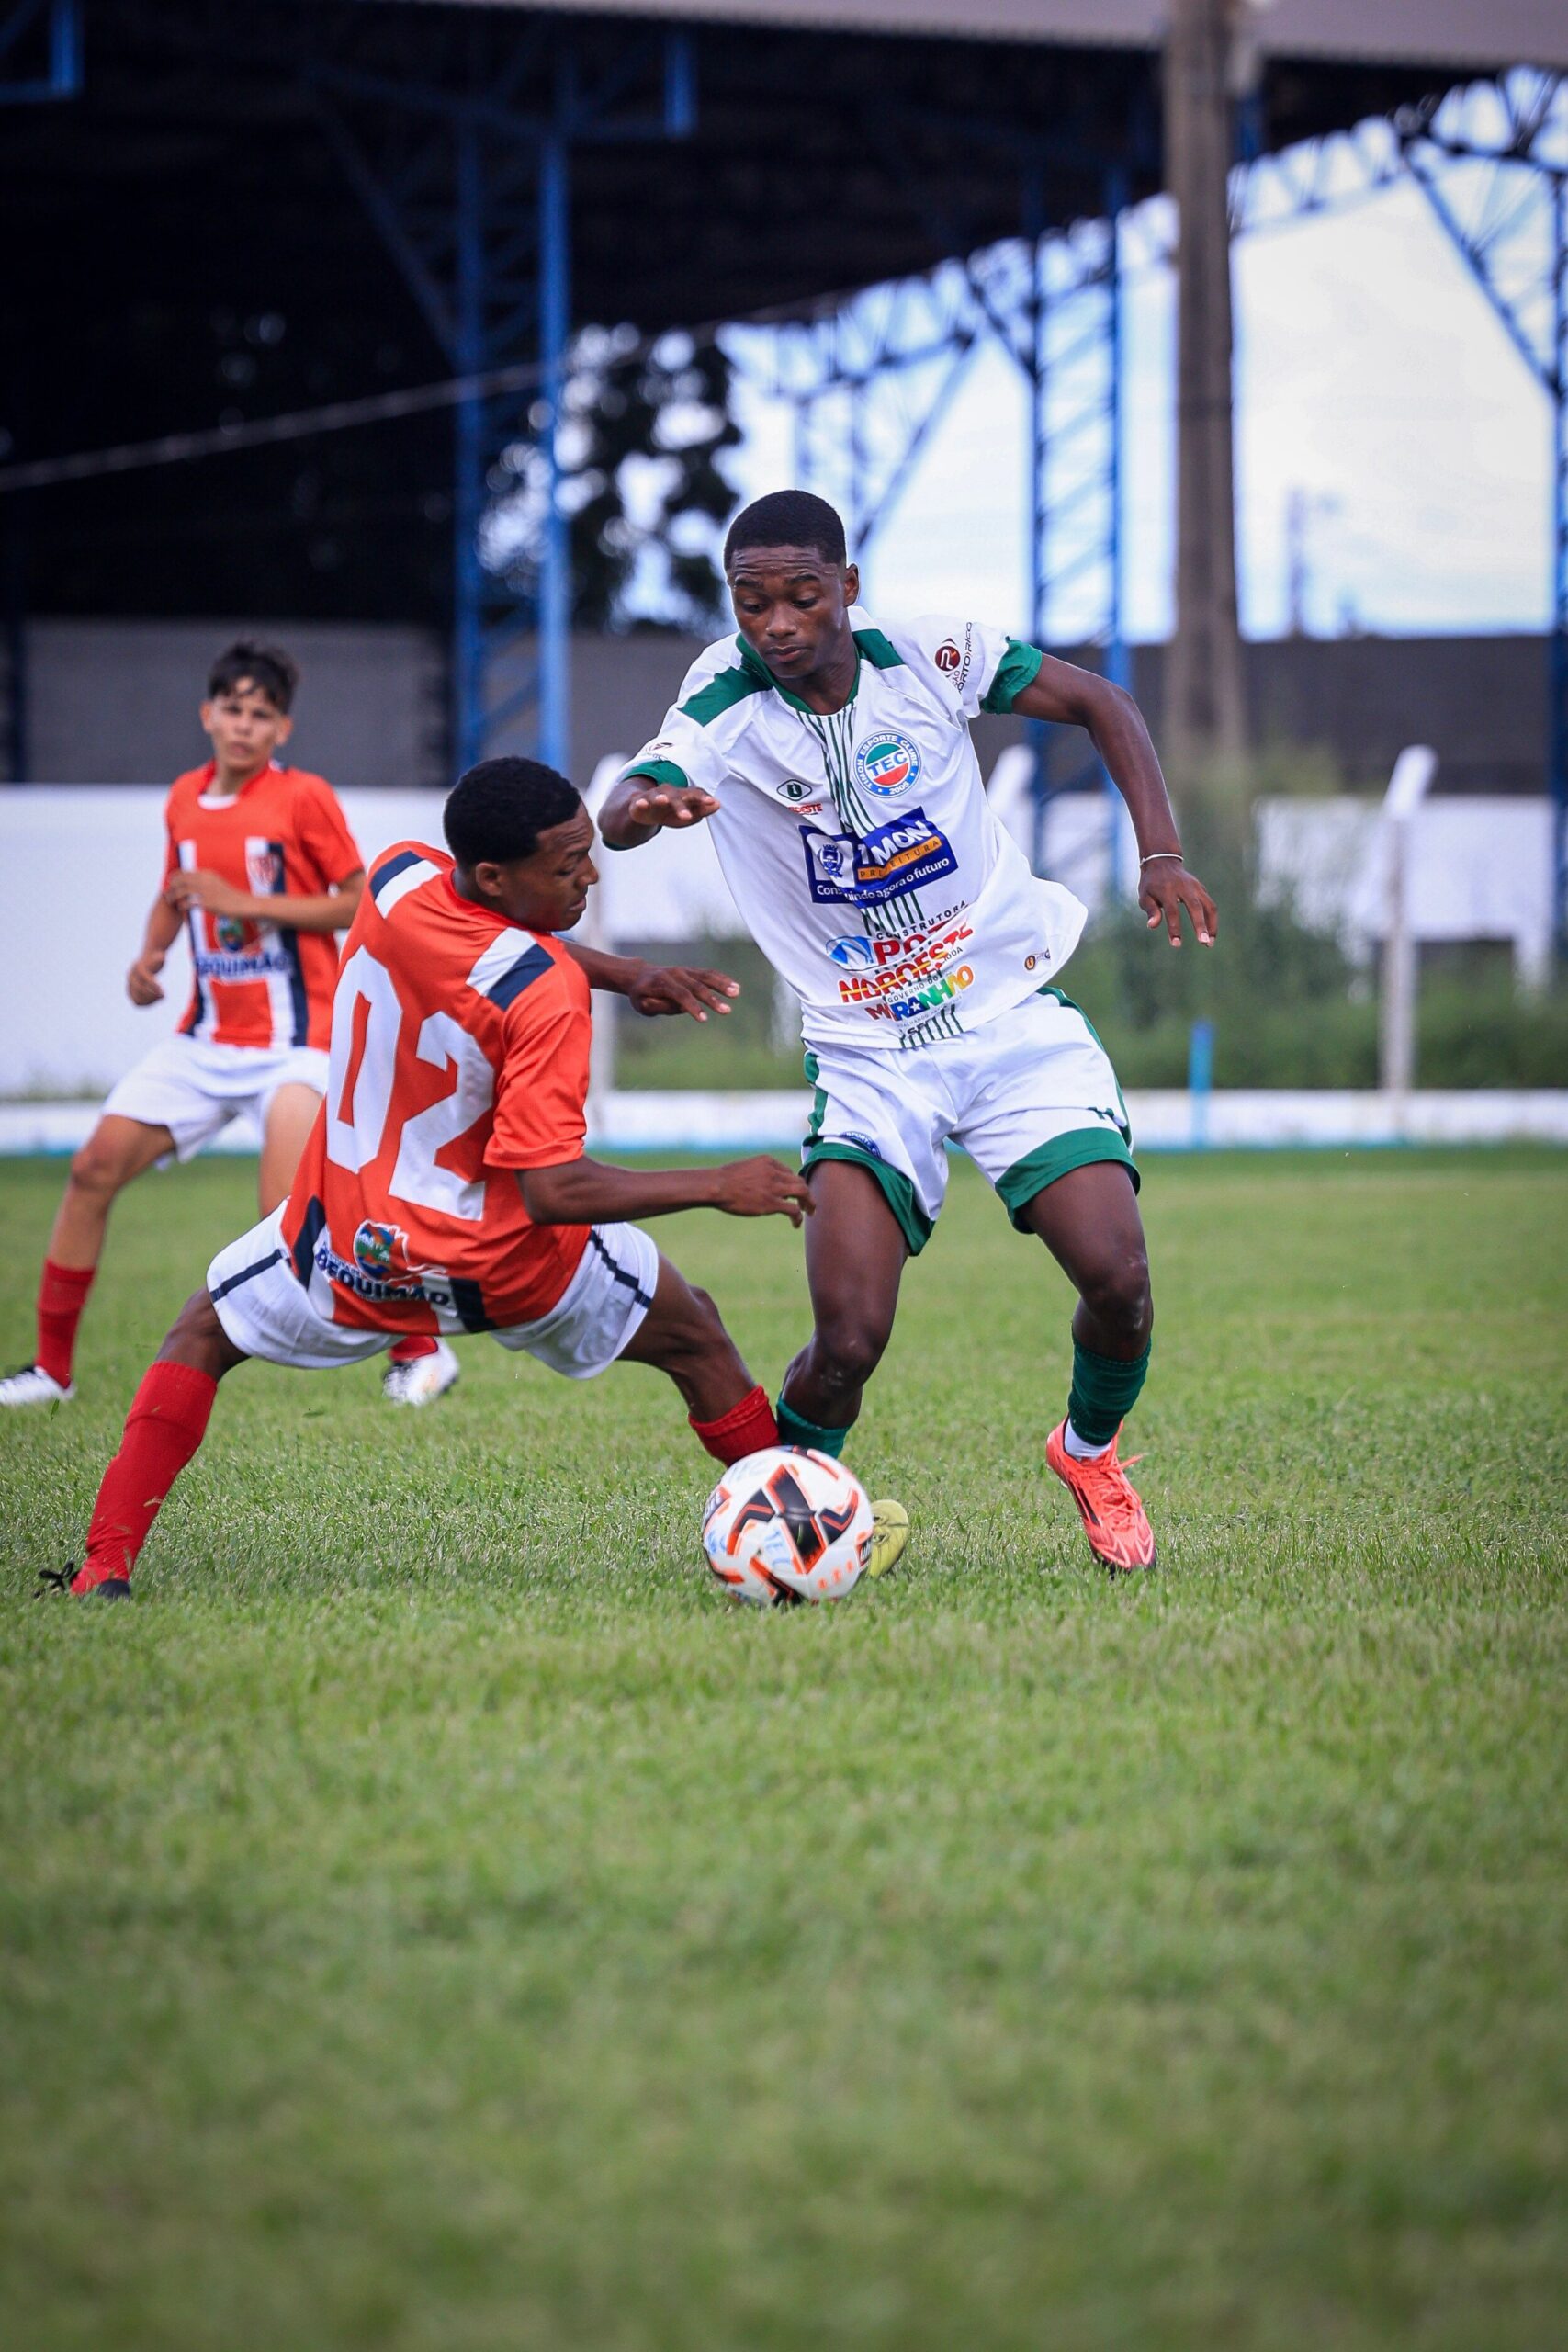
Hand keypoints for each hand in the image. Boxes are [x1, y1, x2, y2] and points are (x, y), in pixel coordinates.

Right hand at [126, 950, 165, 1005]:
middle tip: (164, 996)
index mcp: (137, 967)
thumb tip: (162, 958)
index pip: (144, 978)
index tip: (163, 991)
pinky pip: (137, 1002)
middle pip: (139, 989)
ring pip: (136, 998)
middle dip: (152, 994)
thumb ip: (160, 958)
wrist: (146, 962)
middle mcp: (131, 977)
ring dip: (149, 1001)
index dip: (153, 986)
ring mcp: (129, 985)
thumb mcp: (159, 957)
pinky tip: (156, 1000)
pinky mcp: (131, 992)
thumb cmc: (155, 960)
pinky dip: (146, 1004)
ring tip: (161, 997)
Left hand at [164, 868, 252, 917]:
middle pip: (180, 880)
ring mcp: (206, 891)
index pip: (184, 872)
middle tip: (167, 894)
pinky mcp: (207, 902)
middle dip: (171, 887)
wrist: (244, 904)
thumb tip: (193, 883)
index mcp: (206, 874)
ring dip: (173, 897)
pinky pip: (188, 903)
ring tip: (171, 902)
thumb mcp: (217, 883)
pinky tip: (182, 909)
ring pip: (182, 891)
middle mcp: (205, 880)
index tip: (170, 884)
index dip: (174, 877)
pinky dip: (182, 906)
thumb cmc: (230, 896)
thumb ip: (205, 882)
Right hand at [625, 784, 719, 831]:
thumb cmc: (671, 812)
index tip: (711, 803)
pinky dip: (640, 803)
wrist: (646, 811)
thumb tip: (718, 804)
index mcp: (683, 796)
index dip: (702, 798)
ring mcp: (654, 797)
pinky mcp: (639, 802)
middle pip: (677, 796)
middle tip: (687, 816)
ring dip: (660, 798)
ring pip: (658, 796)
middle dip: (682, 805)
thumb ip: (702, 810)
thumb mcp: (688, 815)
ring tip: (663, 800)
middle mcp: (669, 793)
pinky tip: (641, 804)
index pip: (694, 794)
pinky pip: (639, 802)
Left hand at [625, 961, 739, 1021]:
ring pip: (706, 976)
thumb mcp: (643, 1005)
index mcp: (661, 982)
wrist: (640, 975)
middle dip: (712, 999)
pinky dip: (722, 979)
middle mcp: (675, 973)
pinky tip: (736, 987)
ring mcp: (684, 970)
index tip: (704, 1019)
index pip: (680, 995)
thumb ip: (660, 1006)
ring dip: (722, 984)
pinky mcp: (691, 971)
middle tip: (727, 1011)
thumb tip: (681, 1007)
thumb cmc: (641, 995)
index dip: (693, 1007)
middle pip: (696, 986)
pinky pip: (709, 974)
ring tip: (737, 992)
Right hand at [712, 1156, 814, 1225]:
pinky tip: (796, 1223)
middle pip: (799, 1181)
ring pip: (802, 1192)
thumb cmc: (724, 1179)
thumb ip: (758, 1173)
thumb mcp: (745, 1168)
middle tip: (807, 1204)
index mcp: (768, 1161)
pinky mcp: (771, 1203)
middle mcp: (775, 1172)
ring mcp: (774, 1187)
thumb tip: (762, 1186)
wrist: (717, 1185)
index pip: (788, 1172)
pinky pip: (793, 1209)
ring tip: (810, 1212)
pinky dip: (798, 1217)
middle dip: (806, 1193)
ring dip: (809, 1203)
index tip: (790, 1195)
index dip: (792, 1184)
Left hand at [1139, 860, 1216, 947]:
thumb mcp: (1144, 895)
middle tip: (1204, 942)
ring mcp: (1195, 887)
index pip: (1172, 912)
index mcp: (1166, 890)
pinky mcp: (1201, 888)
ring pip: (1209, 905)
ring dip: (1212, 924)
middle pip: (1195, 907)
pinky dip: (1212, 919)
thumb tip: (1152, 926)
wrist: (1163, 862)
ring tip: (1210, 943)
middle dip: (1200, 925)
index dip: (1174, 928)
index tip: (1176, 944)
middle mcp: (1184, 887)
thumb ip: (1150, 910)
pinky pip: (1210, 904)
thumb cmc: (1151, 884)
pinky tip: (1211, 933)